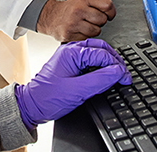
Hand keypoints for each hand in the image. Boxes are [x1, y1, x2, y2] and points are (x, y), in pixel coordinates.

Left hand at [14, 39, 131, 128]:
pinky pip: (89, 61)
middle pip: (100, 49)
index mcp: (72, 52)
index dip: (117, 66)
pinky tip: (105, 76)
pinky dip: (100, 67)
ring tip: (117, 74)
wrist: (31, 106)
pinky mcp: (70, 66)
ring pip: (96, 54)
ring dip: (108, 63)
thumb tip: (118, 72)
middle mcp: (71, 51)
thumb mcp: (78, 91)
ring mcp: (70, 58)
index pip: (103, 54)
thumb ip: (100, 80)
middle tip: (124, 74)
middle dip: (114, 61)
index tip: (125, 77)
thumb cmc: (47, 98)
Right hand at [37, 0, 115, 41]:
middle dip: (100, 21)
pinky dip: (85, 36)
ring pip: (96, 31)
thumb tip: (111, 13)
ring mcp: (73, 23)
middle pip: (102, 20)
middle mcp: (78, 9)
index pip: (107, 5)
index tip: (109, 15)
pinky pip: (87, 38)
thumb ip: (97, 4)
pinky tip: (78, 30)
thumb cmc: (70, 9)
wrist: (51, 17)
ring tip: (85, 25)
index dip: (111, 12)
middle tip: (92, 20)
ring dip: (93, 30)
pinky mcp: (69, 34)